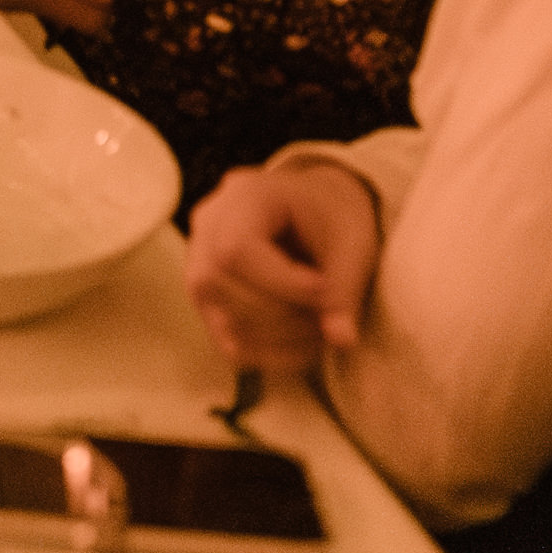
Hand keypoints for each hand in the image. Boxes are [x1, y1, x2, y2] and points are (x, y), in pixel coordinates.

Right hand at [185, 156, 383, 372]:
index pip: (235, 248)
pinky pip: (228, 343)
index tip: (323, 292)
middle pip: (222, 285)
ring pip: (223, 319)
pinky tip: (302, 345)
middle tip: (327, 317)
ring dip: (279, 338)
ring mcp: (200, 266)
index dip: (280, 283)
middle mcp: (208, 229)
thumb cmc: (332, 218)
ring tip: (319, 330)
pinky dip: (271, 355)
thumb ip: (346, 287)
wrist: (315, 212)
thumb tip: (341, 339)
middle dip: (282, 314)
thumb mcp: (351, 241)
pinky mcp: (209, 302)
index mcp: (242, 197)